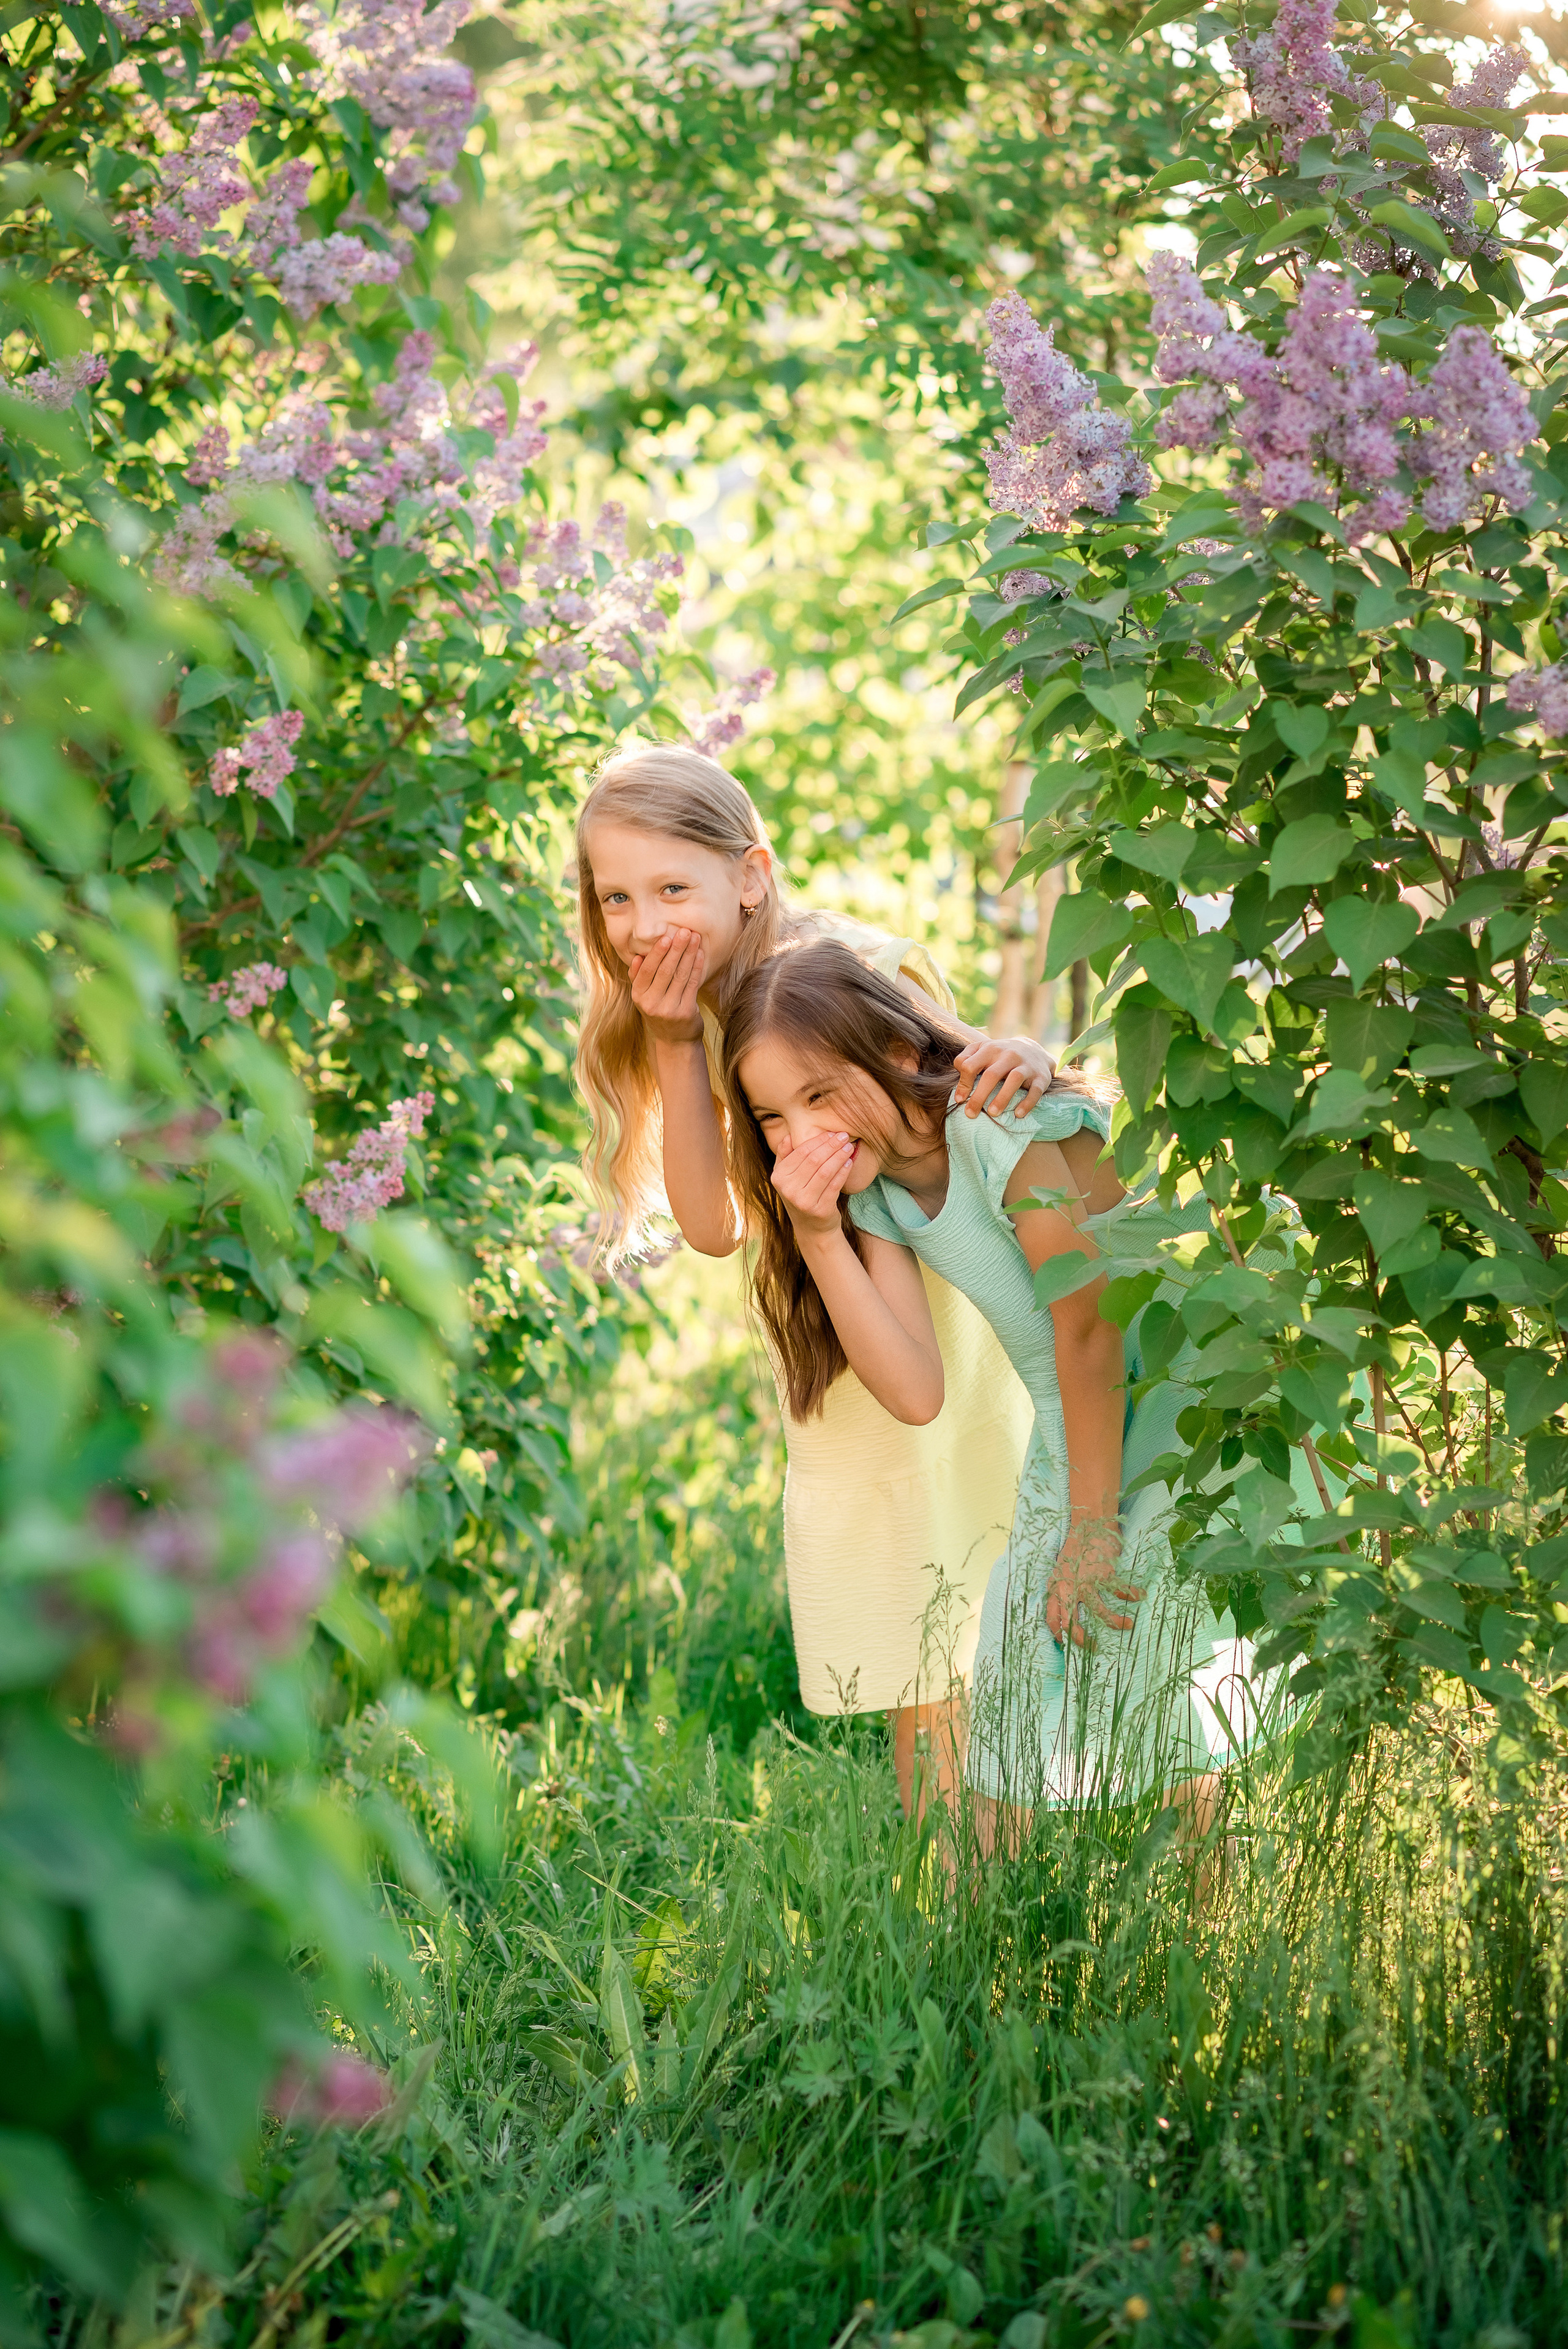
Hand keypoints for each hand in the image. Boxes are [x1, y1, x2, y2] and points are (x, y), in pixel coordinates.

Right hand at [630, 926, 705, 1044]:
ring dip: (688, 954)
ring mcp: (669, 1009)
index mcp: (638, 996)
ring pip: (680, 975)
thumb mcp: (644, 998)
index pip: (647, 970)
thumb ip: (638, 978)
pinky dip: (696, 967)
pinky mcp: (686, 1012)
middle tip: (684, 931)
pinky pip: (692, 984)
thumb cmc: (659, 1011)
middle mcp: (651, 1004)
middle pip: (665, 971)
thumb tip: (636, 957)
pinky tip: (700, 954)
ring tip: (694, 938)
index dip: (657, 953)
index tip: (666, 936)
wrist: (675, 1041)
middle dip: (676, 949)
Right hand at [770, 1128, 854, 1240]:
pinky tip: (849, 1163)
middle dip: (831, 1145)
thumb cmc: (802, 1195)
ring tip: (849, 1147)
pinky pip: (834, 1185)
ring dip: (839, 1156)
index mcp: (778, 1178)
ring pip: (825, 1171)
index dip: (818, 1140)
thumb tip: (788, 1136)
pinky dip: (843, 1172)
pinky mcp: (819, 1210)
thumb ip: (784, 1156)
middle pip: (814, 1160)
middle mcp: (788, 1190)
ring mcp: (803, 1202)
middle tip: (844, 1136)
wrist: (812, 1228)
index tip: (832, 1133)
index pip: (800, 1152)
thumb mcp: (787, 1178)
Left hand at [953, 1032, 1055, 1119]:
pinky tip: (1018, 1114)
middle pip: (991, 1075)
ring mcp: (1026, 1065)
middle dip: (979, 1096)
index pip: (971, 1065)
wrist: (1034, 1050)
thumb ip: (966, 1059)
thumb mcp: (983, 1050)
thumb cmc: (1001, 1055)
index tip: (960, 1100)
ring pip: (1014, 1079)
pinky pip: (1035, 1090)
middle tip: (970, 1114)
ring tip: (992, 1114)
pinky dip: (1027, 1102)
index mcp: (990, 1049)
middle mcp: (1009, 1054)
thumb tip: (958, 1077)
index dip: (963, 1083)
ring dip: (1002, 1098)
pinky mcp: (1041, 1077)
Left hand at [1046, 1517, 1142, 1648]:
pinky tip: (1140, 1596)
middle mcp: (1069, 1588)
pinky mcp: (1103, 1574)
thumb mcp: (1060, 1570)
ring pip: (1100, 1612)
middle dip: (1083, 1641)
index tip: (1065, 1645)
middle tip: (1095, 1648)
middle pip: (1072, 1624)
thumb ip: (1062, 1589)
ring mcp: (1086, 1582)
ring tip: (1128, 1625)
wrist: (1087, 1526)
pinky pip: (1119, 1590)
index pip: (1052, 1618)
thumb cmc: (1074, 1550)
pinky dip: (1132, 1594)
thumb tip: (1068, 1608)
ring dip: (1115, 1622)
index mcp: (1055, 1588)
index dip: (1057, 1634)